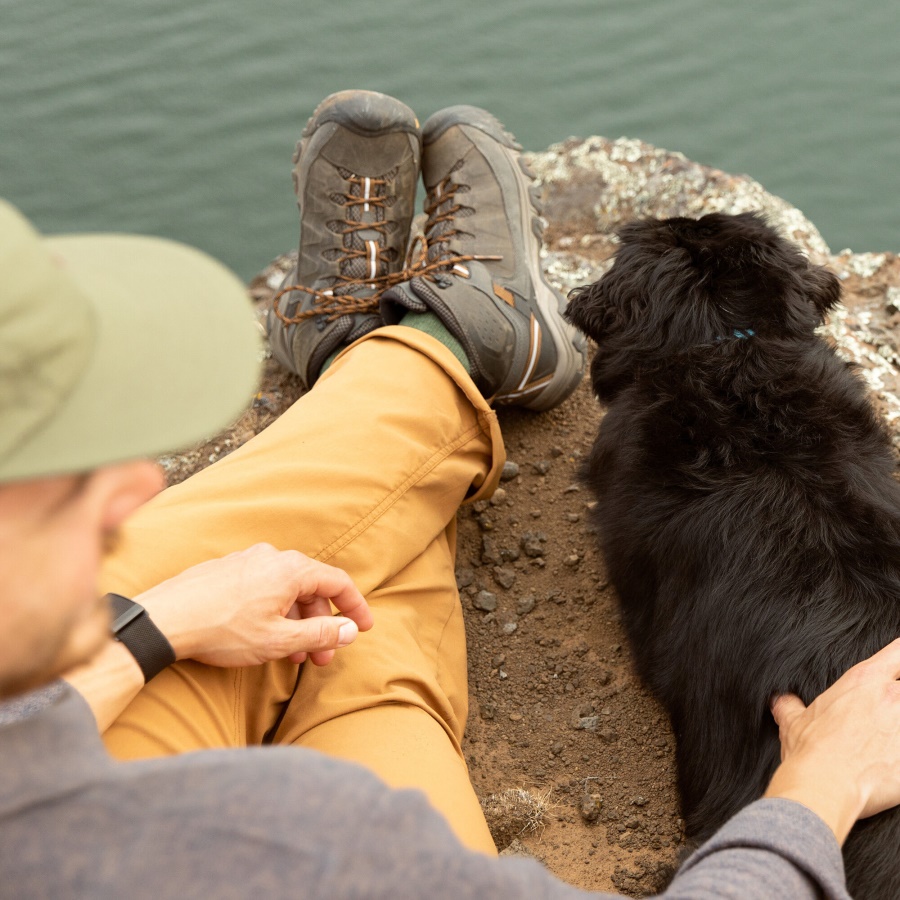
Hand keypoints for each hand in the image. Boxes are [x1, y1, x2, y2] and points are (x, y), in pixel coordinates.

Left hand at [135, 543, 372, 668]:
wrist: (163, 620)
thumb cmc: (221, 630)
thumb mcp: (278, 640)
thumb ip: (319, 635)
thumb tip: (349, 630)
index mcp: (291, 569)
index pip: (338, 581)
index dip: (355, 606)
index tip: (364, 627)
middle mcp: (272, 557)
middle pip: (311, 587)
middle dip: (321, 624)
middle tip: (323, 657)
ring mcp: (247, 561)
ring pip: (286, 589)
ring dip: (297, 621)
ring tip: (293, 655)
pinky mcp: (227, 570)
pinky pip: (264, 588)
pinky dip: (275, 612)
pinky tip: (267, 638)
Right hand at [765, 637, 899, 842]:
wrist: (825, 786)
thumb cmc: (813, 752)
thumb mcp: (793, 721)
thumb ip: (791, 706)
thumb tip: (783, 703)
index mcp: (864, 680)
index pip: (898, 651)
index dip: (898, 659)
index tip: (896, 669)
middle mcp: (893, 698)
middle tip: (889, 713)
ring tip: (889, 740)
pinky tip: (894, 762)